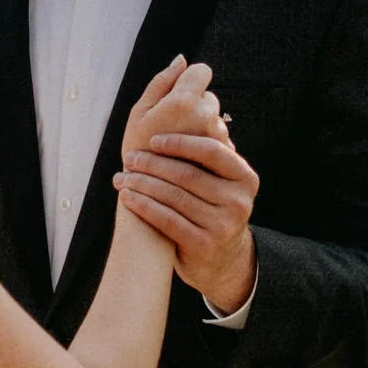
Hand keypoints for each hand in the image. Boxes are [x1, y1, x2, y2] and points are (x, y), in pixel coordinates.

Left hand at [114, 132, 259, 313]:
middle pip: (187, 174)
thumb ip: (208, 153)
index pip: (211, 151)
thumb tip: (182, 109)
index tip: (153, 140)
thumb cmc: (211, 207)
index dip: (180, 143)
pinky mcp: (205, 245)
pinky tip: (127, 198)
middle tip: (129, 158)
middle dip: (152, 164)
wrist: (221, 259)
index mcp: (245, 178)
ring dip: (142, 184)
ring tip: (122, 177)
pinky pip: (167, 220)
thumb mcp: (221, 182)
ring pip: (173, 197)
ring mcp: (224, 225)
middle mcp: (239, 201)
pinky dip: (143, 206)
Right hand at [120, 57, 223, 159]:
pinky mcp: (224, 155)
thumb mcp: (139, 111)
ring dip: (202, 126)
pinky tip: (190, 158)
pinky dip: (208, 144)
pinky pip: (220, 139)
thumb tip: (181, 60)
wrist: (149, 194)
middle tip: (173, 126)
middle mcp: (206, 116)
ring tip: (179, 146)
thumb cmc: (137, 149)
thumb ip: (162, 82)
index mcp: (183, 101)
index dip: (189, 80)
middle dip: (195, 105)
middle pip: (208, 96)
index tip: (177, 95)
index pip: (201, 71)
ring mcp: (217, 136)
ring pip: (215, 119)